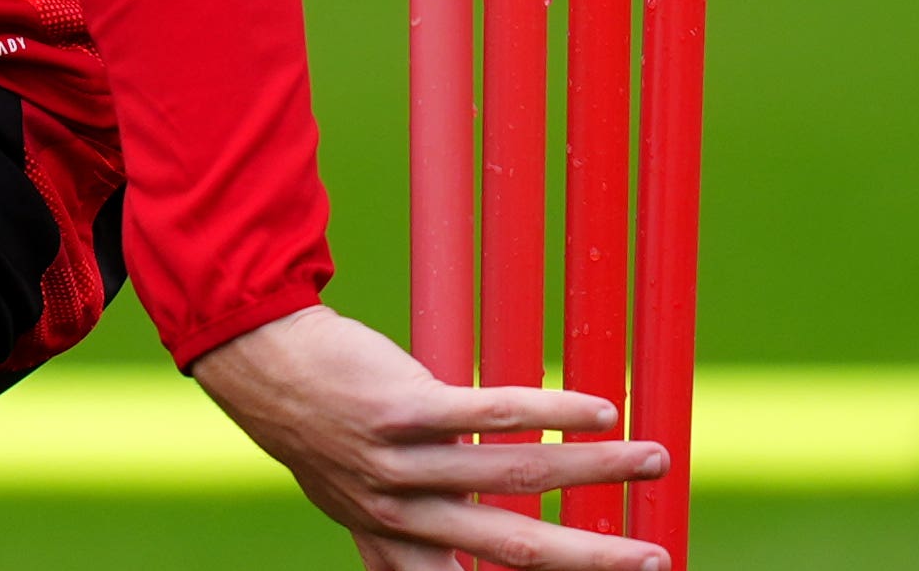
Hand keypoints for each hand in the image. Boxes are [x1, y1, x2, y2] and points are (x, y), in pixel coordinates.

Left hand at [190, 306, 670, 570]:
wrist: (261, 368)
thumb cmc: (322, 436)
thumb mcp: (359, 510)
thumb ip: (407, 545)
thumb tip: (464, 570)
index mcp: (398, 546)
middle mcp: (403, 515)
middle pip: (516, 547)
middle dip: (594, 559)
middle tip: (657, 559)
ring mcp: (404, 462)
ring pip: (516, 475)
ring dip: (595, 470)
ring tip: (653, 460)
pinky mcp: (404, 407)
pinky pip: (491, 412)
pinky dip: (551, 410)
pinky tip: (598, 408)